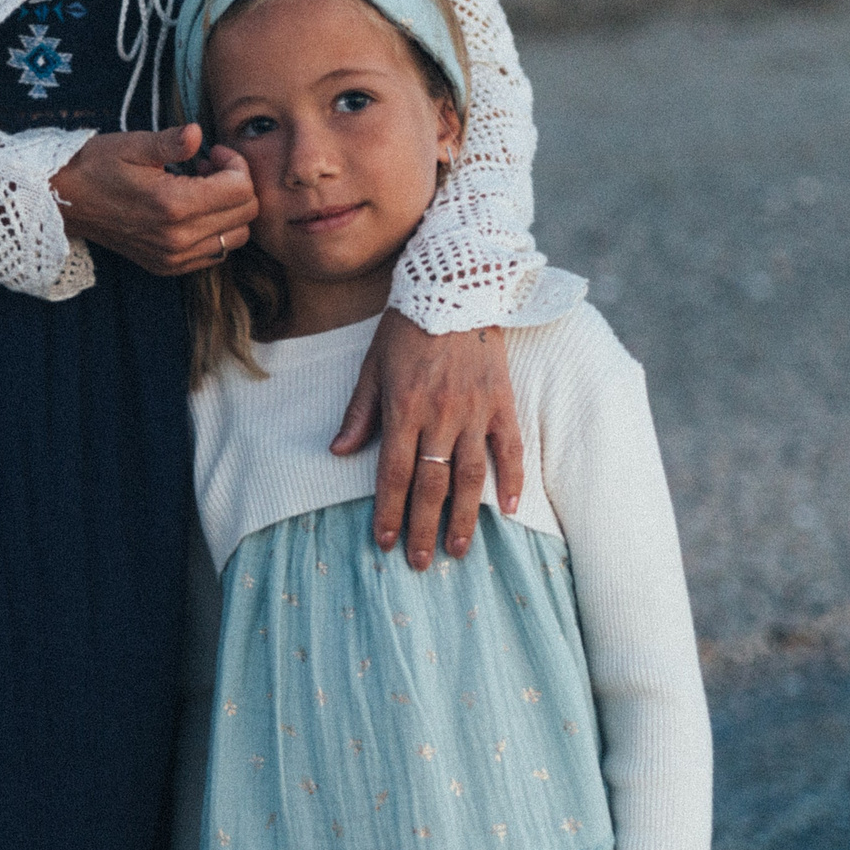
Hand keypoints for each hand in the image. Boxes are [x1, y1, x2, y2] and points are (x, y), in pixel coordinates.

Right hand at [52, 124, 256, 276]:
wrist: (64, 201)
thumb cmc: (97, 166)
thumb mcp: (132, 145)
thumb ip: (170, 142)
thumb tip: (197, 133)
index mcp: (173, 205)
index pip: (241, 189)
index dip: (236, 163)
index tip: (212, 152)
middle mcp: (178, 238)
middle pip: (245, 214)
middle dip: (237, 185)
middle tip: (209, 168)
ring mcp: (174, 258)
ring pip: (236, 237)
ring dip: (229, 210)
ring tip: (202, 190)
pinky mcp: (168, 267)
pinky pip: (215, 253)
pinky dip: (216, 230)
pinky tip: (193, 211)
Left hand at [330, 311, 523, 568]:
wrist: (455, 287)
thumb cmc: (406, 326)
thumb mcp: (372, 366)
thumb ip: (360, 412)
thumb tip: (339, 452)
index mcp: (403, 408)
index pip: (393, 473)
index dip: (387, 512)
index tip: (383, 543)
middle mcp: (440, 415)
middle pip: (431, 484)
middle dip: (422, 527)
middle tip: (420, 562)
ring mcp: (475, 410)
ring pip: (471, 475)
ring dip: (465, 517)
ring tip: (459, 550)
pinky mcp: (503, 402)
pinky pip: (510, 448)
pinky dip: (511, 479)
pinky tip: (509, 509)